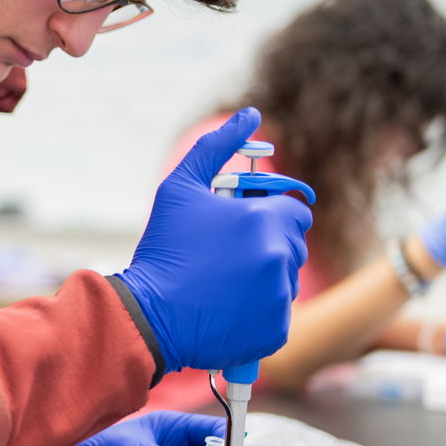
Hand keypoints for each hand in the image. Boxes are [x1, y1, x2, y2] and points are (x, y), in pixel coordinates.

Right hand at [116, 108, 312, 372]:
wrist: (149, 316)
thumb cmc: (163, 250)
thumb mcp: (179, 189)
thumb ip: (215, 147)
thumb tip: (251, 114)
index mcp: (263, 221)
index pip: (296, 210)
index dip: (271, 214)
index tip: (245, 226)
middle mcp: (279, 258)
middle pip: (293, 245)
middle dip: (268, 246)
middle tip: (227, 256)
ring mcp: (280, 297)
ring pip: (286, 280)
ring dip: (264, 279)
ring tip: (223, 284)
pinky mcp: (276, 331)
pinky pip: (278, 315)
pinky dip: (258, 313)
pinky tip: (225, 309)